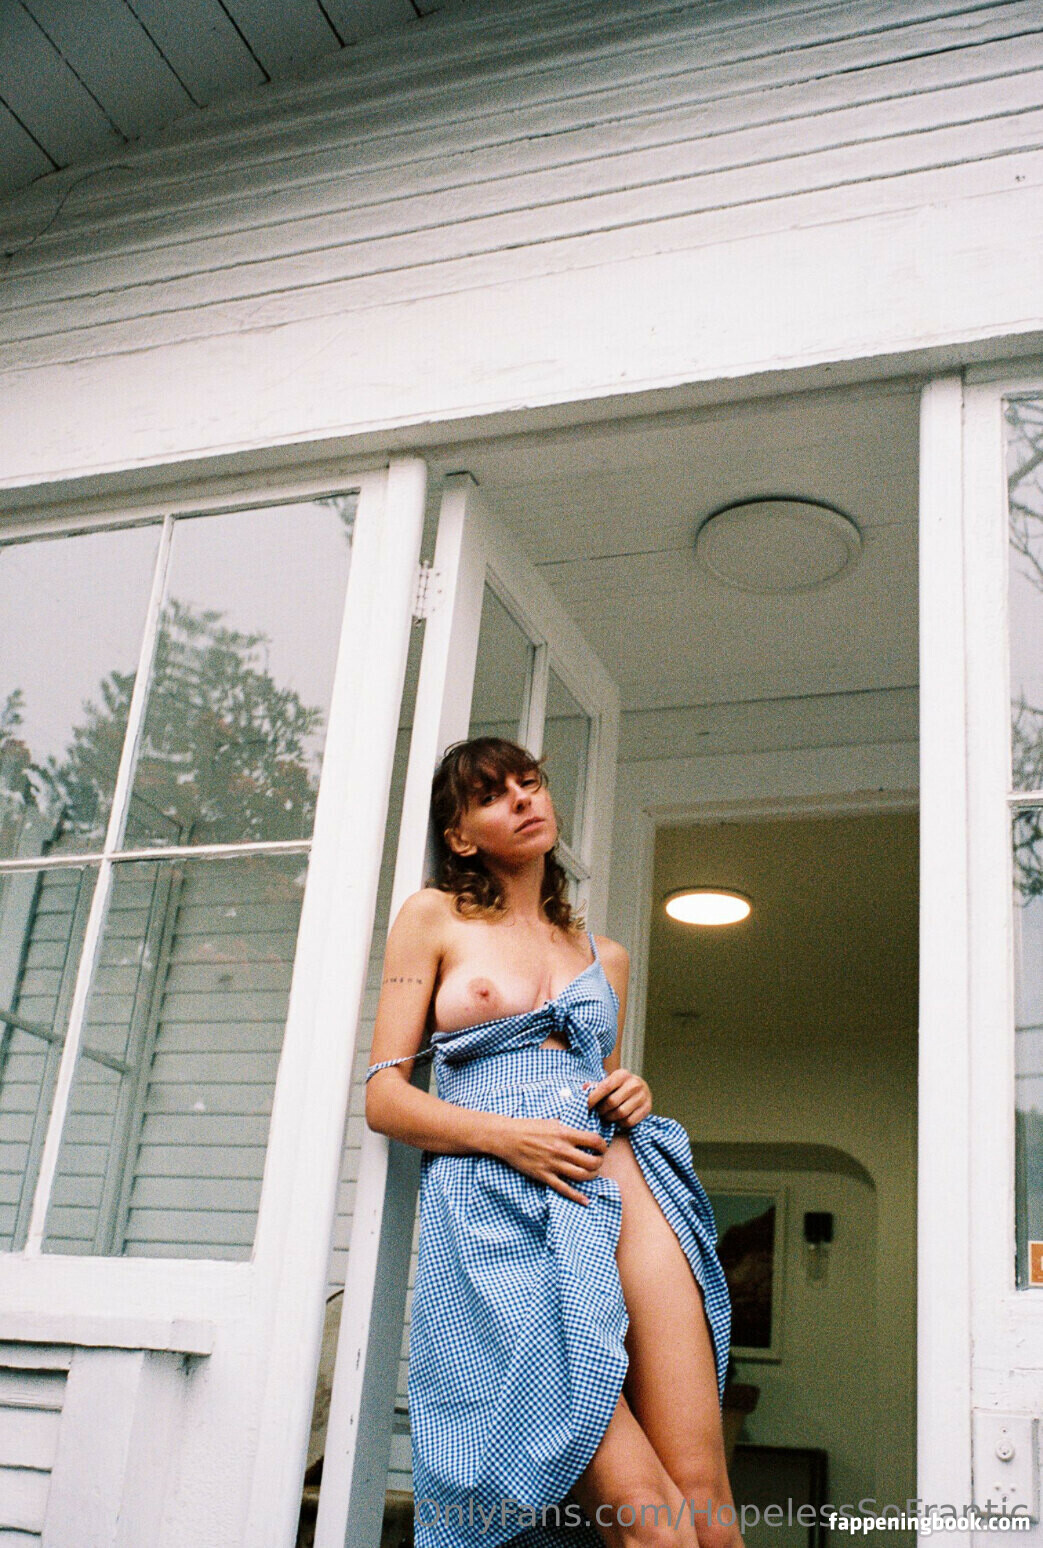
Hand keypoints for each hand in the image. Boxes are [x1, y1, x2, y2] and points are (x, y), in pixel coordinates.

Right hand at [493, 1117, 607, 1204]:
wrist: (507, 1137)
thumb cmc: (529, 1126)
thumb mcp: (552, 1121)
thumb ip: (568, 1128)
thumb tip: (582, 1131)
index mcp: (565, 1134)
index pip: (594, 1141)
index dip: (603, 1145)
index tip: (602, 1147)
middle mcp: (561, 1150)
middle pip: (591, 1161)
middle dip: (599, 1162)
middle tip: (598, 1161)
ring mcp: (553, 1164)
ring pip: (582, 1176)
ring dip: (592, 1176)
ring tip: (592, 1173)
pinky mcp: (544, 1176)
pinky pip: (564, 1189)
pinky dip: (577, 1197)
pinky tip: (586, 1200)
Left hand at [584, 1068, 651, 1128]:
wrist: (641, 1088)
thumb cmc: (620, 1086)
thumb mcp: (609, 1081)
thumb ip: (596, 1085)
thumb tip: (584, 1088)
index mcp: (622, 1074)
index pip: (605, 1087)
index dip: (593, 1098)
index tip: (586, 1106)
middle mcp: (634, 1084)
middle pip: (612, 1102)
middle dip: (602, 1110)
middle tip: (598, 1112)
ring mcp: (643, 1096)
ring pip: (621, 1113)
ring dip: (610, 1118)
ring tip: (606, 1116)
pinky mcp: (647, 1108)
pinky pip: (630, 1121)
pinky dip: (620, 1123)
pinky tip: (617, 1119)